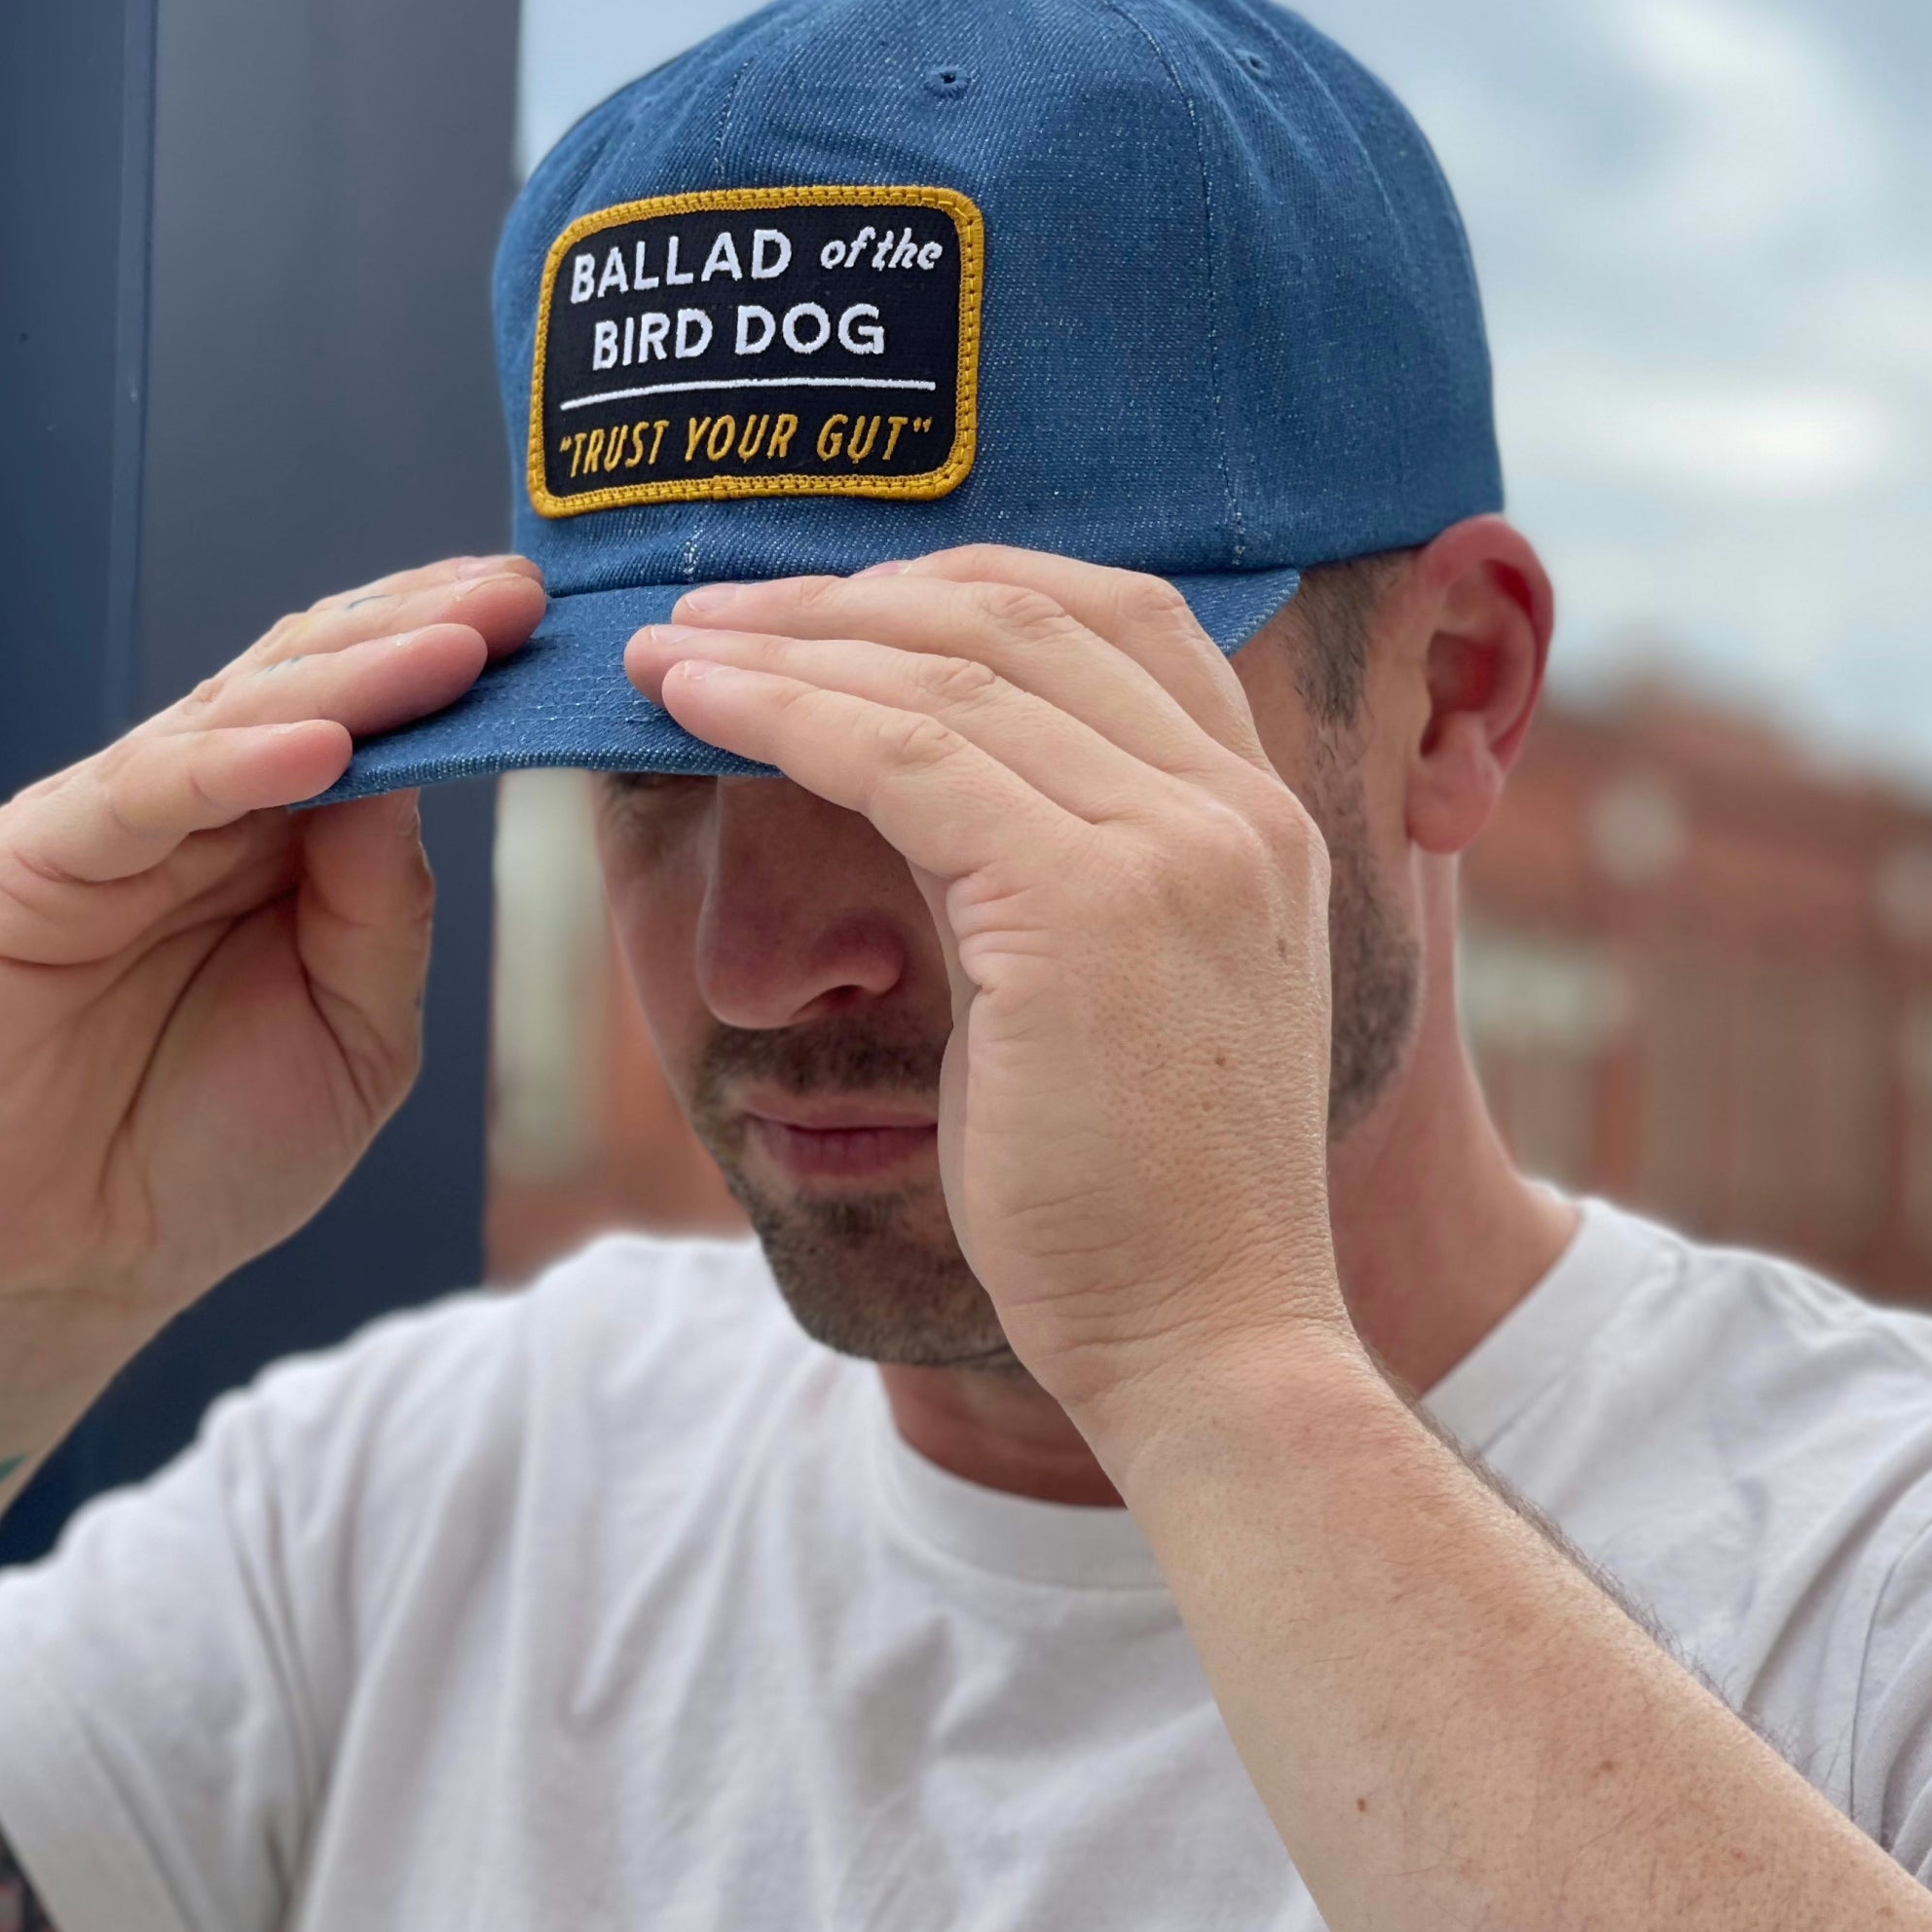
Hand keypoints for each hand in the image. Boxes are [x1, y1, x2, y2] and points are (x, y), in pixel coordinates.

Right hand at [0, 555, 542, 1351]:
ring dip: (355, 677)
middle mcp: (200, 811)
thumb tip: (419, 779)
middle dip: (422, 636)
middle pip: (315, 683)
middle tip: (521, 601)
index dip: (458, 667)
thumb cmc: (197, 1161)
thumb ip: (386, 913)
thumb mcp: (353, 1038)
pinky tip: (327, 749)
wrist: (56, 1264)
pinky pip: (147, 790)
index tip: (557, 633)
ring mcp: (116, 825)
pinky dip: (236, 763)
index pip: (375, 716)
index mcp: (282, 846)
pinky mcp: (35, 858)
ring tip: (456, 649)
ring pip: (240, 714)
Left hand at [628, 547, 1352, 1463]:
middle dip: (849, 597)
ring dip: (789, 643)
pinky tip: (690, 704)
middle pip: (1026, 617)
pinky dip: (782, 710)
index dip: (962, 584)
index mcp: (1261, 819)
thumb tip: (918, 794)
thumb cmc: (1138, 1212)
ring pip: (952, 672)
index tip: (834, 606)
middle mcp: (1237, 808)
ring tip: (669, 649)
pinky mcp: (1087, 907)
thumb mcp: (1115, 999)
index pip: (1120, 617)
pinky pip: (904, 757)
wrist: (1210, 1347)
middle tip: (715, 608)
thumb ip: (1052, 875)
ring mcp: (1176, 847)